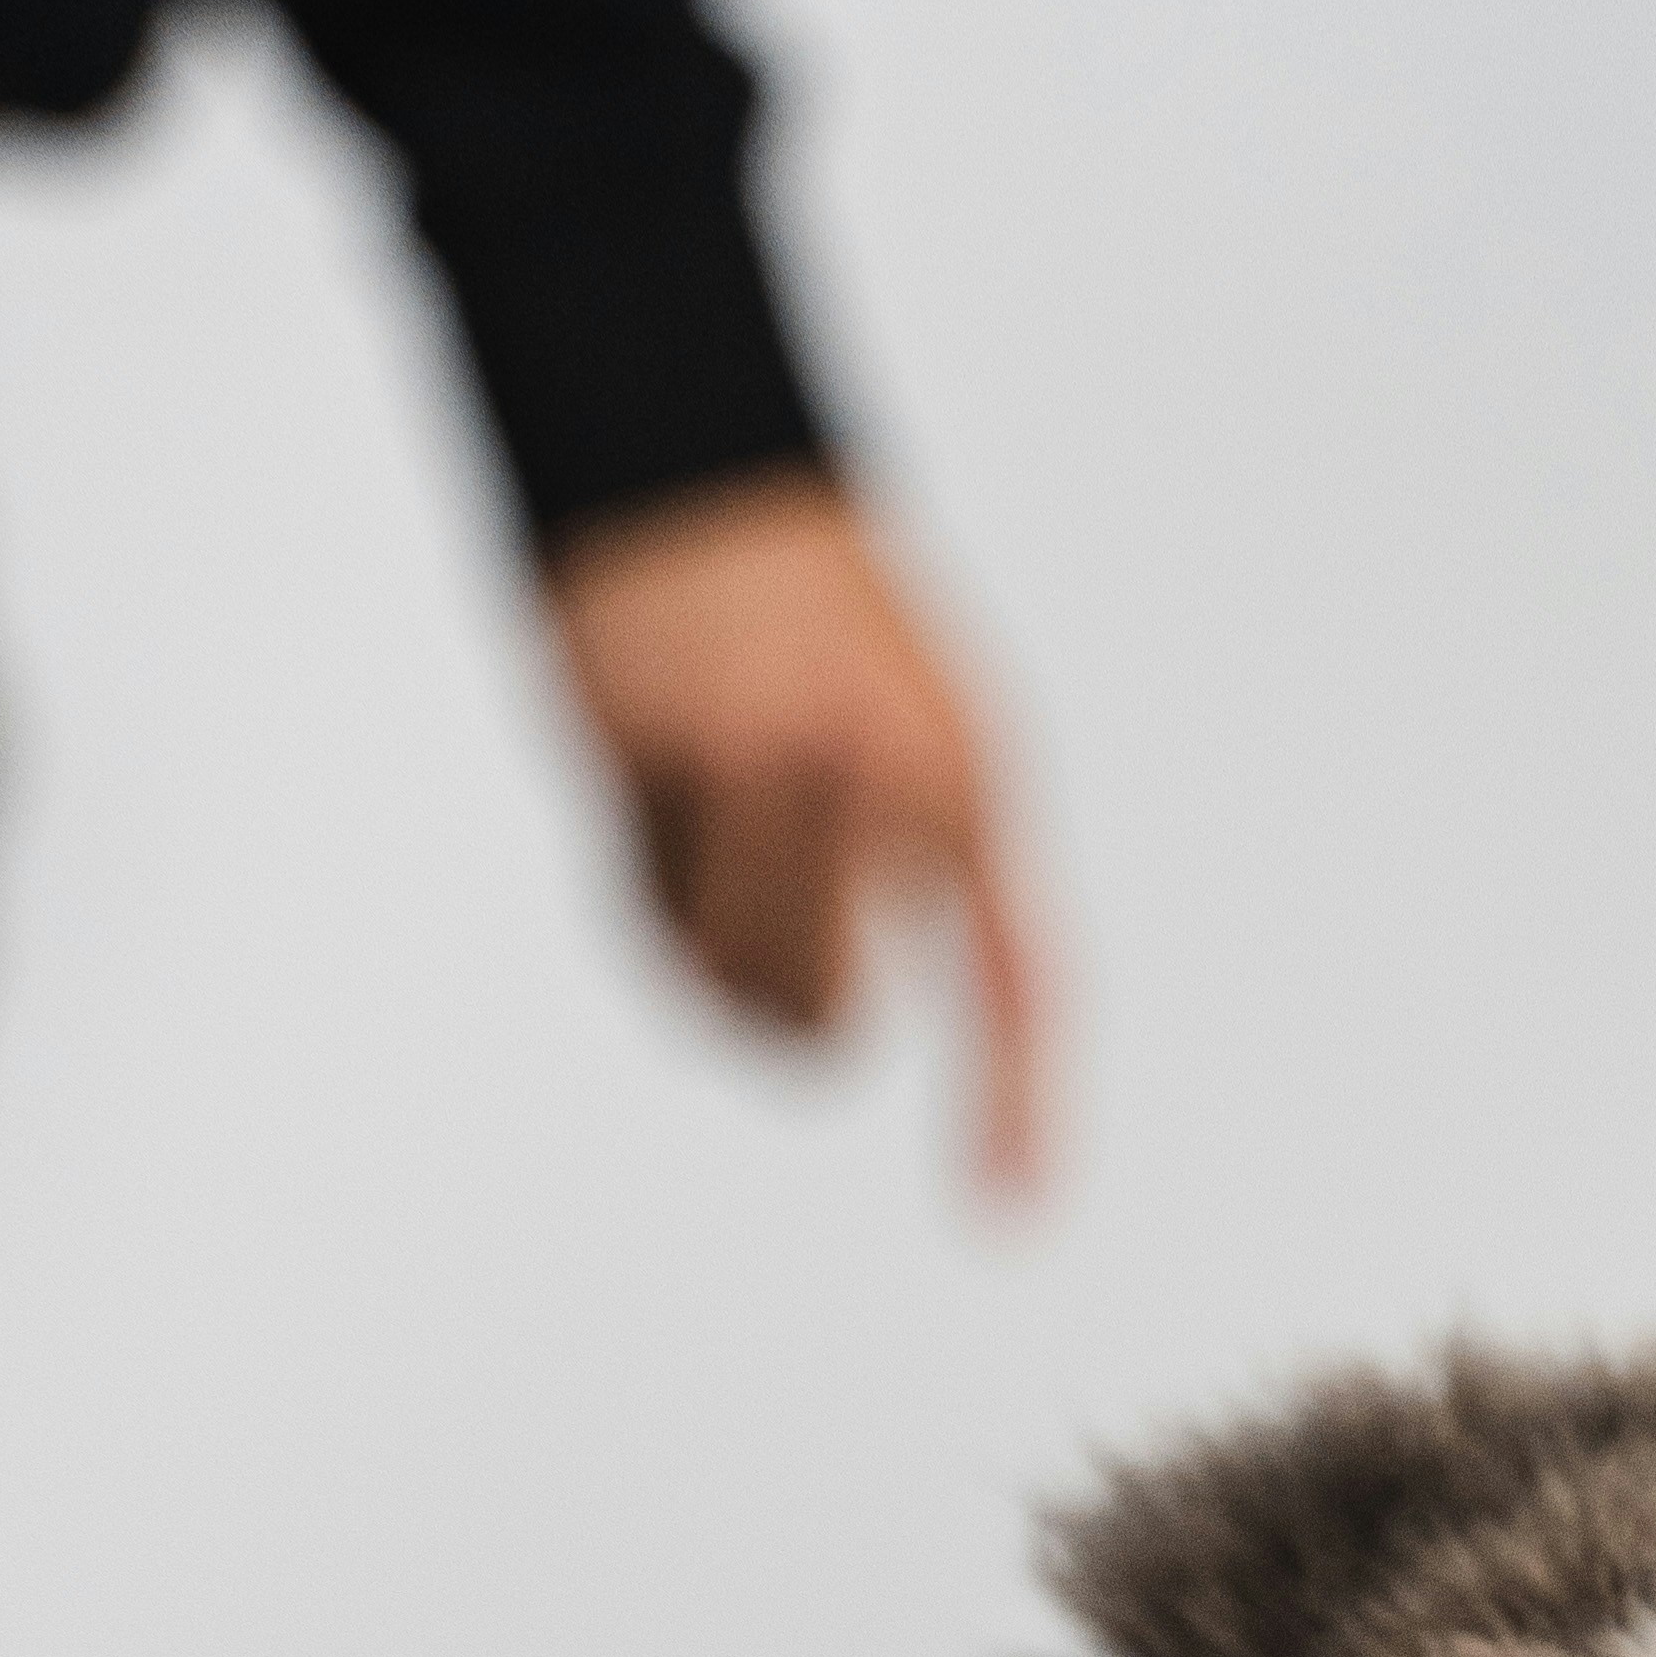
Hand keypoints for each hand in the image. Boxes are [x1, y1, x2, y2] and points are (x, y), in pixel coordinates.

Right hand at [543, 473, 1045, 1185]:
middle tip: (797, 997)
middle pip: (825, 1008)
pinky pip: (644, 911)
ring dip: (712, 964)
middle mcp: (864, 777)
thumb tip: (864, 1001)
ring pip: (721, 974)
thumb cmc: (817, 593)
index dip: (1016, 1102)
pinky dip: (653, 899)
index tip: (1009, 1212)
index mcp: (963, 773)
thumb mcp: (933, 716)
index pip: (1015, 975)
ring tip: (715, 867)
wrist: (693, 444)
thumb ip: (934, 855)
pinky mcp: (639, 756)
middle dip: (803, 1020)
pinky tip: (659, 800)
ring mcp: (747, 767)